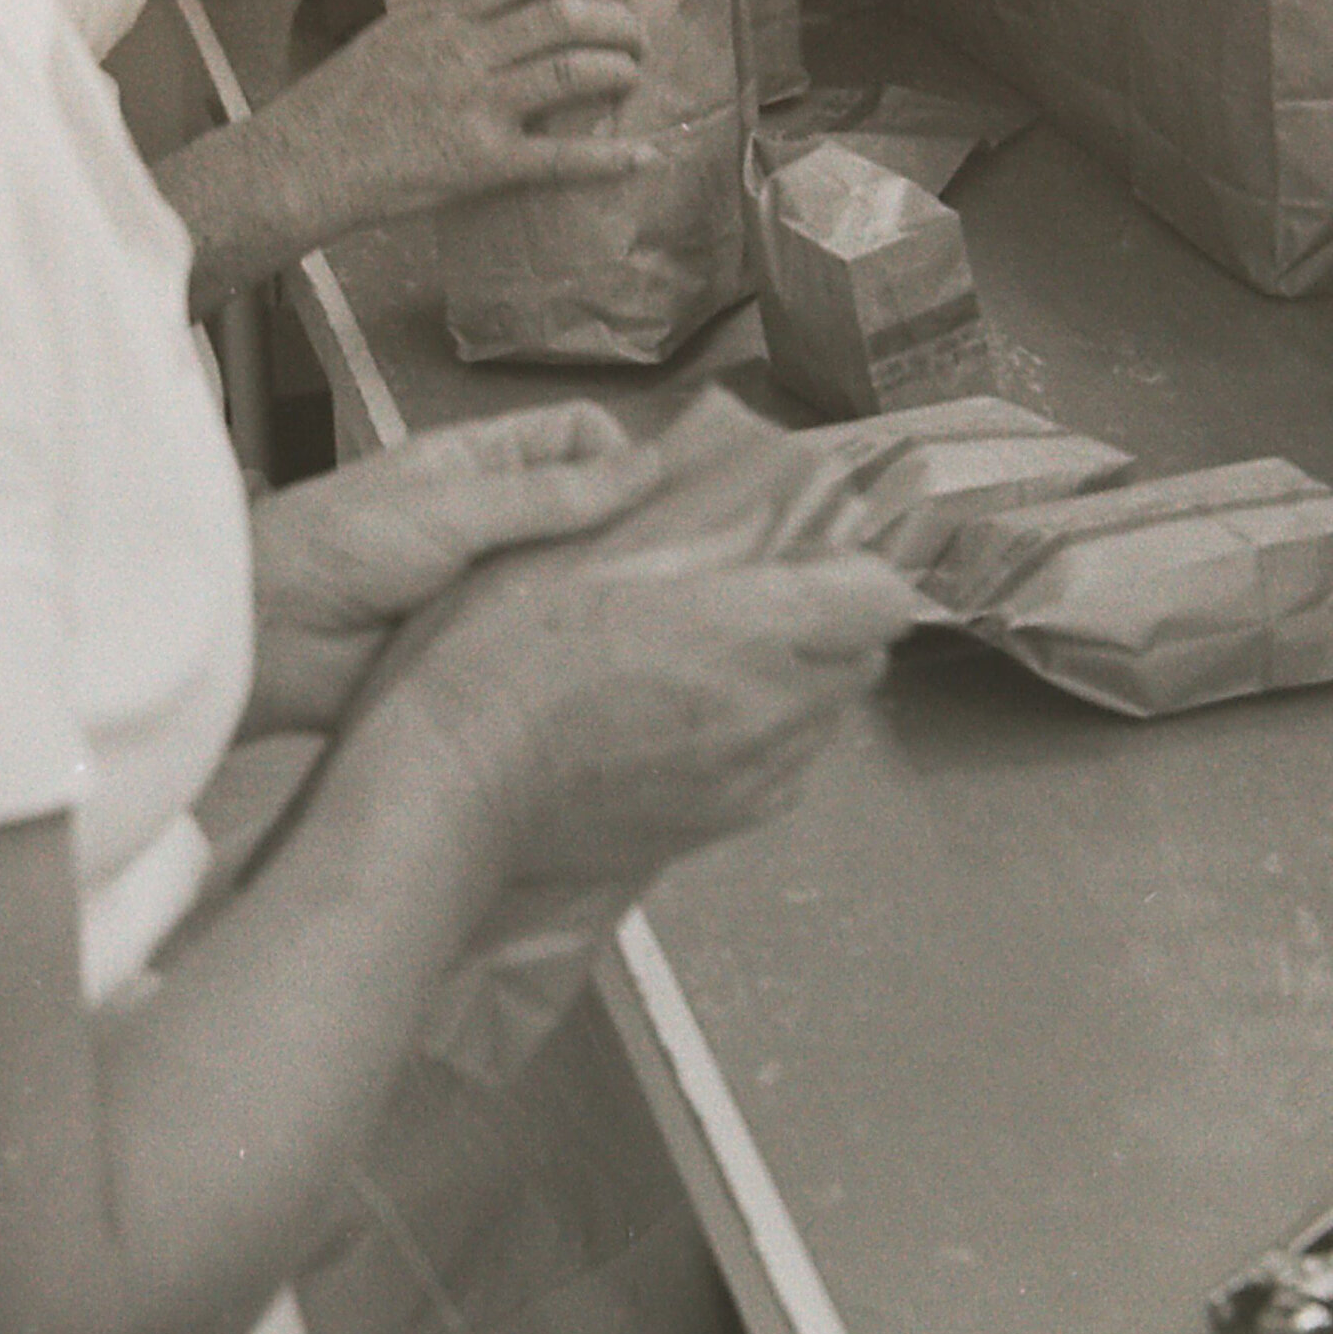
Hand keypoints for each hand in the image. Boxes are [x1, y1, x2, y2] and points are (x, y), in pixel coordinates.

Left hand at [247, 400, 668, 731]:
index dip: (621, 457)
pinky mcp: (483, 654)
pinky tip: (607, 665)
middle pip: (588, 515)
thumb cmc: (339, 547)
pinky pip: (543, 649)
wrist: (264, 637)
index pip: (578, 439)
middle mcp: (495, 522)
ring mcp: (491, 590)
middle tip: (684, 567)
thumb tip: (650, 468)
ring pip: (573, 586)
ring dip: (603, 598)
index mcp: (483, 464)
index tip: (657, 497)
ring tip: (652, 620)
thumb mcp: (452, 506)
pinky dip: (571, 654)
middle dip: (631, 534)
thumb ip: (549, 495)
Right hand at [273, 0, 656, 241]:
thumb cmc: (334, 107)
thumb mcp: (386, 39)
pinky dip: (606, 156)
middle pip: (560, 17)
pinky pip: (557, 156)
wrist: (299, 165)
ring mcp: (473, 105)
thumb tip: (488, 7)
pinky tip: (641, 154)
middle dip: (613, 20)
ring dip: (615, 70)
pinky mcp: (479, 162)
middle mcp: (461, 51)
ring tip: (633, 75)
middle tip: (635, 32)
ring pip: (569, 72)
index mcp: (437, 16)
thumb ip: (440, 21)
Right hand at [396, 477, 925, 898]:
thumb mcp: (584, 559)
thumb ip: (683, 532)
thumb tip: (740, 506)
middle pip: (862, 659)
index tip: (803, 559)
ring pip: (823, 721)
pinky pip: (779, 774)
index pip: (879, 594)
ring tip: (710, 666)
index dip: (848, 569)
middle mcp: (772, 712)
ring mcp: (751, 779)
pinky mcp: (720, 827)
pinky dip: (759, 744)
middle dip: (825, 625)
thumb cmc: (502, 662)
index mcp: (748, 629)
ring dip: (793, 687)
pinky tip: (687, 725)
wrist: (453, 786)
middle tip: (749, 604)